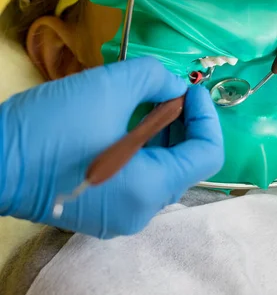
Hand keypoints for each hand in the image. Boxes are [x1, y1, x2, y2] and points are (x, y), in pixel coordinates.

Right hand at [0, 58, 222, 237]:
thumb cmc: (50, 127)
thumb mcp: (108, 88)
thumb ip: (153, 78)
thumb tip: (172, 87)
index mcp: (149, 189)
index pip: (207, 154)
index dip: (206, 115)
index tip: (188, 87)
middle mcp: (141, 212)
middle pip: (185, 163)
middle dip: (184, 123)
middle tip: (167, 90)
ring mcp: (120, 216)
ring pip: (161, 171)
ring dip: (163, 135)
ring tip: (146, 102)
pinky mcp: (101, 211)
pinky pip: (137, 179)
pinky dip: (142, 151)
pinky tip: (127, 124)